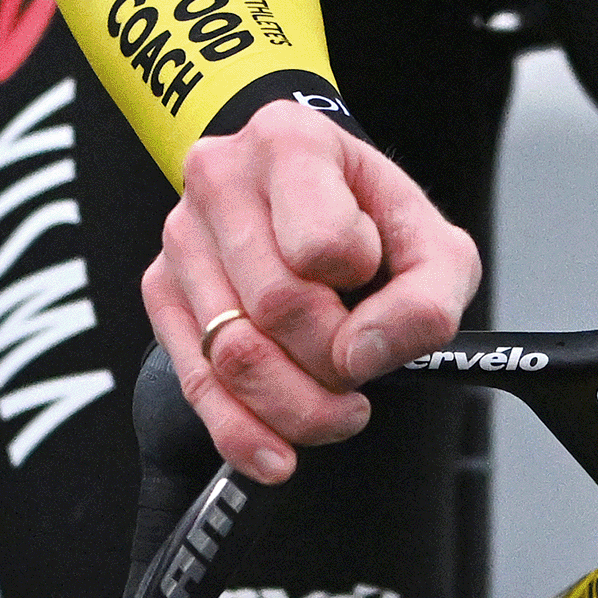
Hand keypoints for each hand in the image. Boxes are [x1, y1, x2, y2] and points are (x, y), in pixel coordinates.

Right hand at [141, 101, 479, 483]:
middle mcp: (221, 178)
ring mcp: (182, 235)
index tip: (373, 285)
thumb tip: (361, 357)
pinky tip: (278, 455)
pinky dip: (242, 434)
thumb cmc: (372, 220)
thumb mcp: (435, 246)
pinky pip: (195, 383)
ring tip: (337, 408)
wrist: (313, 200)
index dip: (362, 287)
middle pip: (277, 307)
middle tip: (361, 373)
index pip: (322, 245)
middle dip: (333, 364)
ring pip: (232, 354)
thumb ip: (427, 298)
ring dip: (297, 407)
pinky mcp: (162, 289)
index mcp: (290, 142)